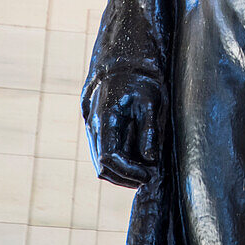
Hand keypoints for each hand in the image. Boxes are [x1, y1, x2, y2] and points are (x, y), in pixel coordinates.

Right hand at [84, 71, 161, 187]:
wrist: (123, 66)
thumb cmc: (139, 82)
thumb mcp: (150, 102)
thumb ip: (149, 131)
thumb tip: (151, 160)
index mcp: (105, 119)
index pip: (110, 157)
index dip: (128, 171)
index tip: (148, 176)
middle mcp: (94, 128)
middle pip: (103, 168)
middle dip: (125, 178)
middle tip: (149, 178)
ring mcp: (93, 131)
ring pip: (101, 165)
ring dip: (121, 175)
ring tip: (144, 174)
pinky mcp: (98, 133)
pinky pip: (103, 157)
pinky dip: (118, 166)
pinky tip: (137, 165)